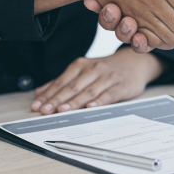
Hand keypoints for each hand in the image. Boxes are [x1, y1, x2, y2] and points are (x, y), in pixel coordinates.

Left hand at [31, 48, 164, 114]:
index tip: (38, 105)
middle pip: (72, 86)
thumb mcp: (84, 70)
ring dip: (74, 102)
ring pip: (88, 91)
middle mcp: (94, 69)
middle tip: (45, 110)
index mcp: (82, 65)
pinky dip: (98, 101)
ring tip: (62, 110)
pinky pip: (108, 95)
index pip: (62, 81)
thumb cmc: (106, 69)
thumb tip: (40, 92)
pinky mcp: (121, 86)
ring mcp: (108, 77)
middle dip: (57, 99)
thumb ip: (63, 81)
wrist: (135, 62)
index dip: (49, 94)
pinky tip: (90, 107)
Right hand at [38, 0, 173, 50]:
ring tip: (120, 19)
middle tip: (106, 9)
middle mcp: (152, 0)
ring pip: (134, 33)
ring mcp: (164, 15)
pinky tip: (136, 34)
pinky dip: (143, 42)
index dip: (101, 1)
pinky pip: (155, 42)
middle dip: (108, 18)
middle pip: (121, 18)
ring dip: (122, 30)